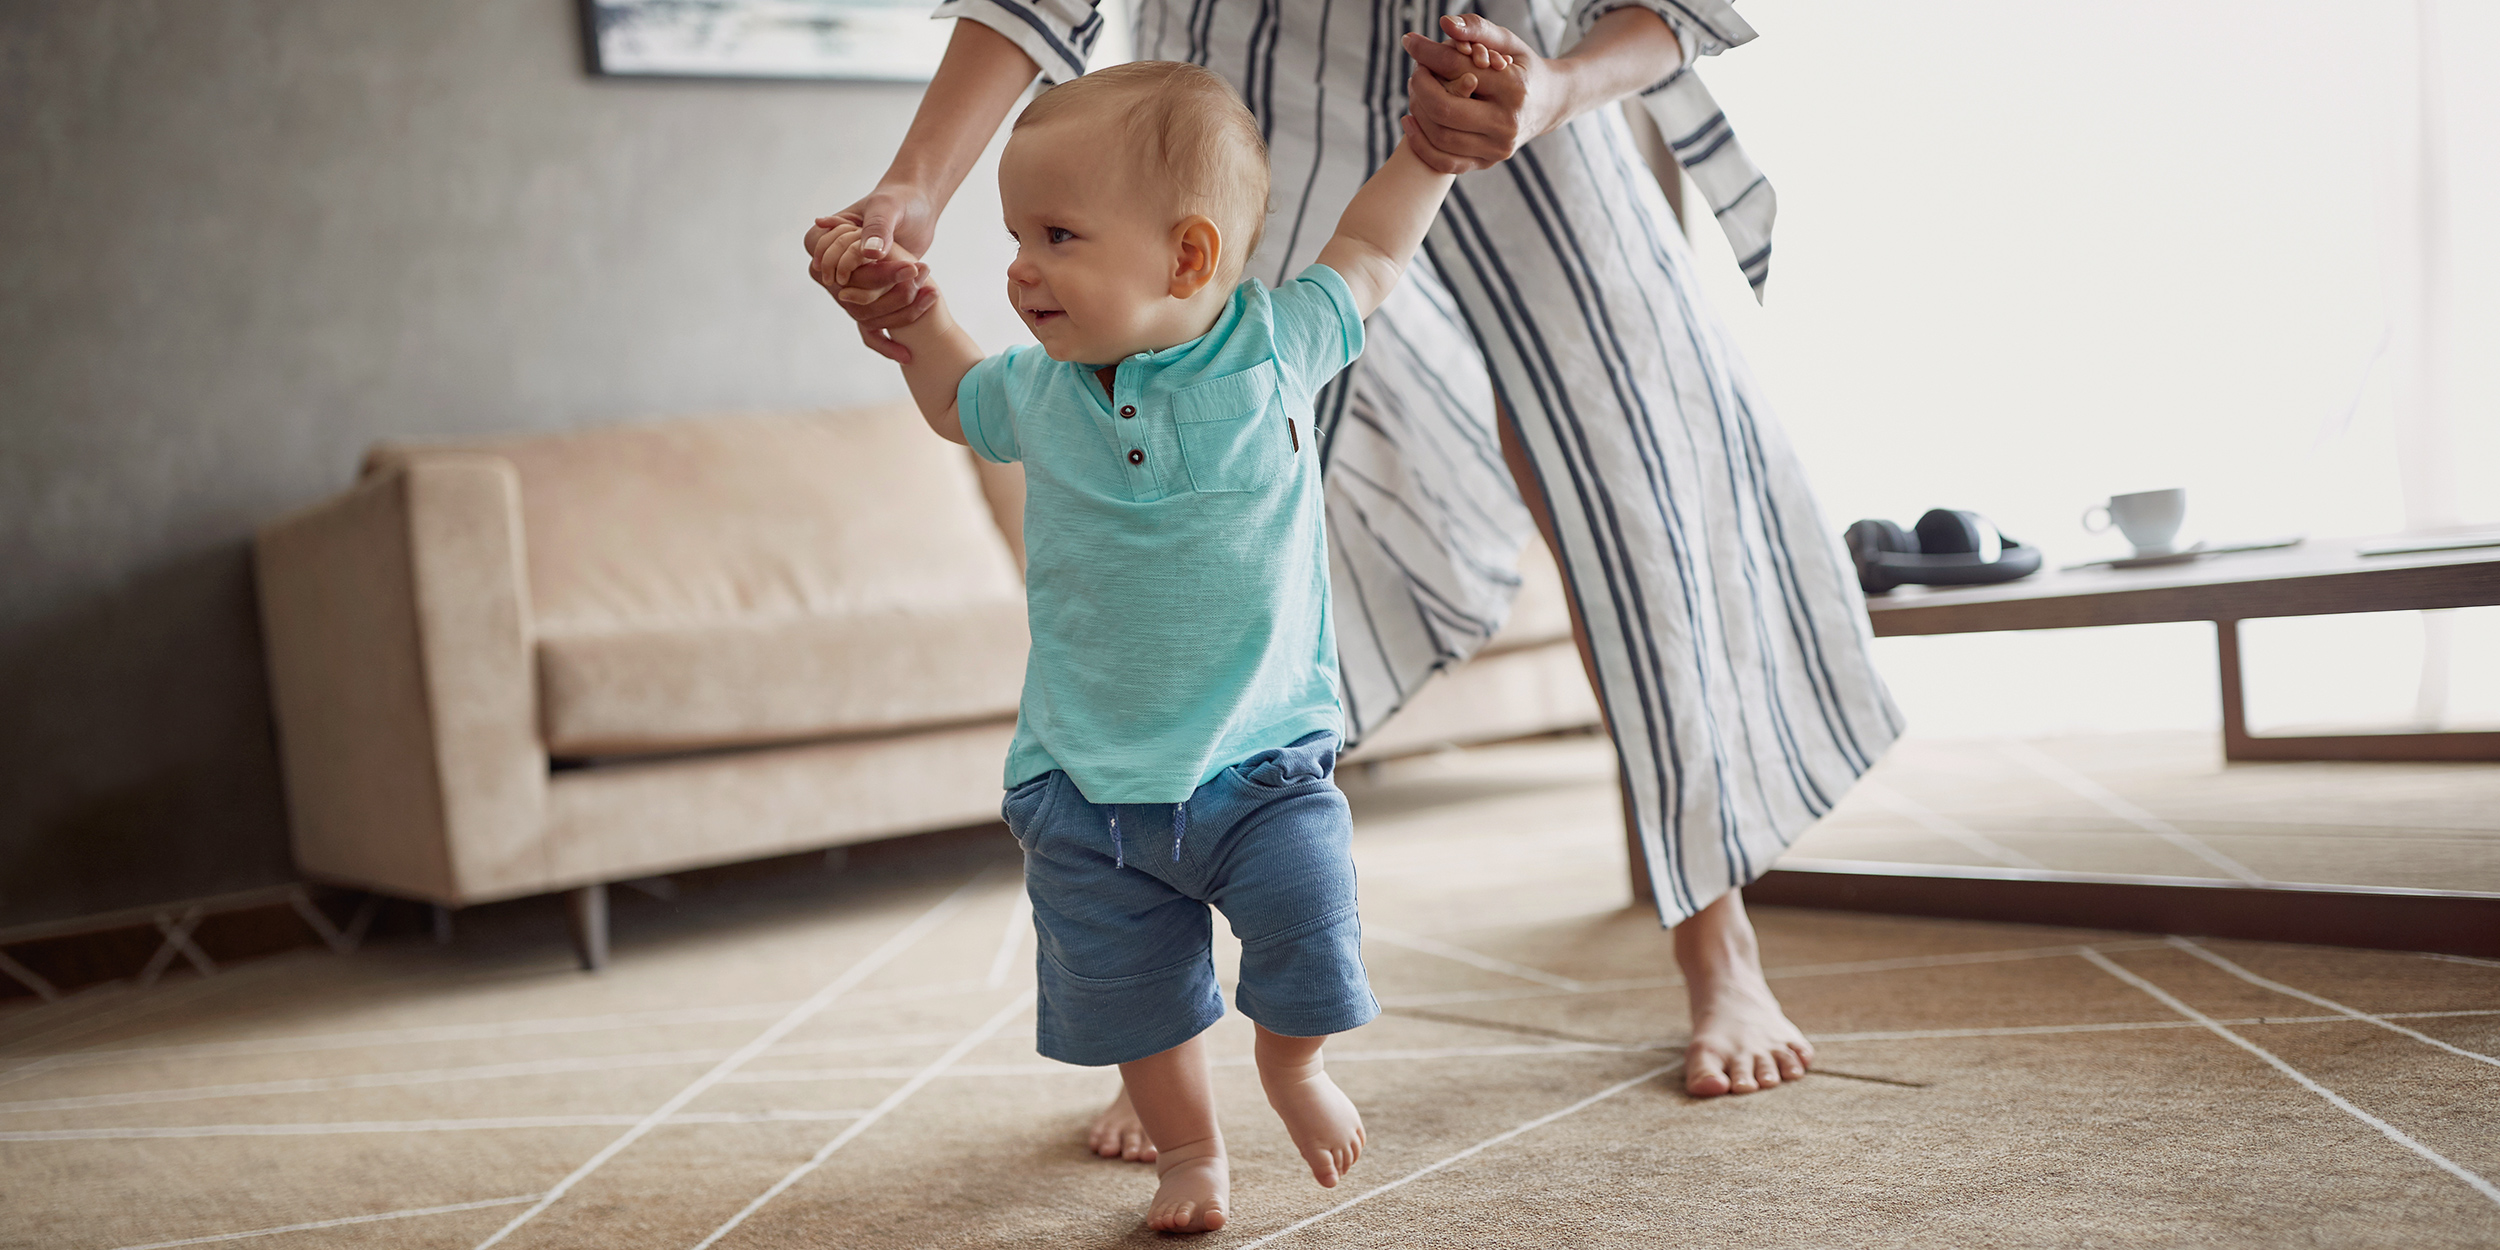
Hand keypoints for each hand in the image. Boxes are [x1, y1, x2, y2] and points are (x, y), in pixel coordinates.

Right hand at [805, 183, 942, 362]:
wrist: (915, 209)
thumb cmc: (898, 201)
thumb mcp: (888, 208)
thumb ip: (877, 228)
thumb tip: (868, 254)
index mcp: (823, 240)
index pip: (831, 268)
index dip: (863, 273)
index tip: (904, 265)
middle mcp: (830, 268)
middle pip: (849, 296)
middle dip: (888, 292)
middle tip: (921, 276)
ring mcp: (849, 287)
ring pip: (863, 314)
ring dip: (898, 310)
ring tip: (931, 293)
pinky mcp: (868, 300)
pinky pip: (869, 329)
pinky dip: (887, 342)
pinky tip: (907, 355)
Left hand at [1401, 14, 1555, 173]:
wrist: (1549, 104)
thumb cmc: (1523, 68)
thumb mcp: (1508, 42)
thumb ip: (1478, 29)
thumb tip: (1444, 24)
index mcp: (1514, 89)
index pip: (1458, 70)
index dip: (1428, 55)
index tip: (1411, 43)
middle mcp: (1507, 124)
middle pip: (1444, 109)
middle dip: (1421, 87)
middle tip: (1416, 72)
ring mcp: (1497, 148)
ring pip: (1440, 137)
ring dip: (1417, 112)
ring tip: (1415, 92)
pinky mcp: (1487, 162)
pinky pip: (1444, 162)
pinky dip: (1420, 143)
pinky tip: (1409, 121)